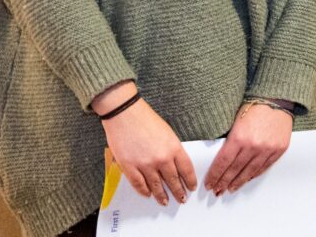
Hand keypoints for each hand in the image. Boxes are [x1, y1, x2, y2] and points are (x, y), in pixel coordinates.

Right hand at [94, 84, 195, 206]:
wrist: (124, 113)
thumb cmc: (144, 118)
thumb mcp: (167, 131)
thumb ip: (172, 148)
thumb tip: (174, 164)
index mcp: (173, 147)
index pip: (186, 169)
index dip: (189, 180)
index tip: (191, 187)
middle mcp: (161, 158)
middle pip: (173, 180)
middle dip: (178, 191)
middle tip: (181, 199)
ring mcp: (145, 164)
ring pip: (156, 186)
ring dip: (162, 195)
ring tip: (165, 201)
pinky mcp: (130, 167)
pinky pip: (139, 184)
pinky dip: (144, 191)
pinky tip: (148, 194)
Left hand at [204, 102, 292, 195]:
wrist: (277, 98)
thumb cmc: (254, 105)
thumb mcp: (235, 120)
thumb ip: (229, 139)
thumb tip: (218, 156)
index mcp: (239, 136)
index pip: (223, 162)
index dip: (215, 175)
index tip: (209, 183)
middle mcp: (254, 146)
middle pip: (235, 170)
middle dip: (224, 182)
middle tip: (216, 191)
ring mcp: (267, 149)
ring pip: (249, 172)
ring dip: (238, 182)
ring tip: (230, 189)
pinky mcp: (278, 150)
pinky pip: (264, 167)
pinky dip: (254, 175)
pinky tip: (247, 179)